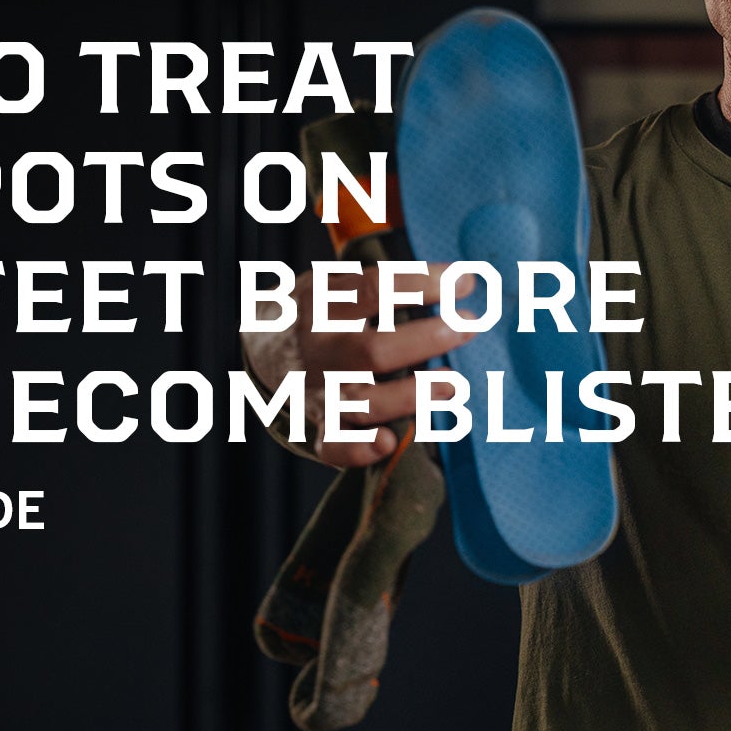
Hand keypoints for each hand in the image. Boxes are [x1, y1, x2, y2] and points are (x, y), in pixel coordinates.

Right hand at [240, 264, 476, 468]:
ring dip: (412, 397)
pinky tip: (388, 442)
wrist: (261, 347)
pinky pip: (334, 446)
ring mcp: (319, 391)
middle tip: (470, 326)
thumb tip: (463, 279)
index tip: (465, 281)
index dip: (423, 284)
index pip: (376, 288)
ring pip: (365, 403)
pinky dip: (358, 450)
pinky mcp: (318, 426)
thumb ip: (385, 280)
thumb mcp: (336, 281)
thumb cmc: (321, 311)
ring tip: (454, 385)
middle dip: (427, 339)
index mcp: (325, 304)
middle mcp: (321, 349)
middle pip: (374, 351)